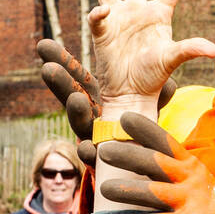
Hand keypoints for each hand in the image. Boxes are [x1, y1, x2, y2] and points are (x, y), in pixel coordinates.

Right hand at [37, 37, 176, 169]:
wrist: (141, 169)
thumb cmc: (140, 131)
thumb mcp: (149, 107)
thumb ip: (158, 95)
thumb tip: (171, 83)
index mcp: (96, 99)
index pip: (76, 77)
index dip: (61, 61)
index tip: (43, 44)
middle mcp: (88, 118)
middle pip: (69, 96)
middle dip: (59, 82)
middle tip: (48, 67)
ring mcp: (91, 139)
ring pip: (79, 125)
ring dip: (76, 112)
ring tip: (76, 100)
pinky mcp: (99, 163)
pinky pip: (93, 157)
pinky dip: (89, 152)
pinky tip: (87, 148)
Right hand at [89, 0, 214, 101]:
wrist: (129, 93)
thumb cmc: (152, 77)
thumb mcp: (171, 60)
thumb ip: (188, 49)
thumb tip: (211, 49)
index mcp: (160, 13)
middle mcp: (139, 8)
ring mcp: (119, 16)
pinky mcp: (102, 28)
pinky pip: (97, 14)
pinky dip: (99, 13)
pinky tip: (102, 14)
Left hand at [98, 113, 214, 213]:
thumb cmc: (203, 199)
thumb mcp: (191, 174)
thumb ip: (166, 164)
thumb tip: (130, 152)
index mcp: (188, 163)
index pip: (165, 141)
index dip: (144, 128)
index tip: (123, 118)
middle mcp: (189, 178)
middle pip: (155, 162)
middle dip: (128, 155)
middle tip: (104, 151)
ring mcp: (190, 201)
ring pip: (155, 192)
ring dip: (128, 190)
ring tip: (104, 189)